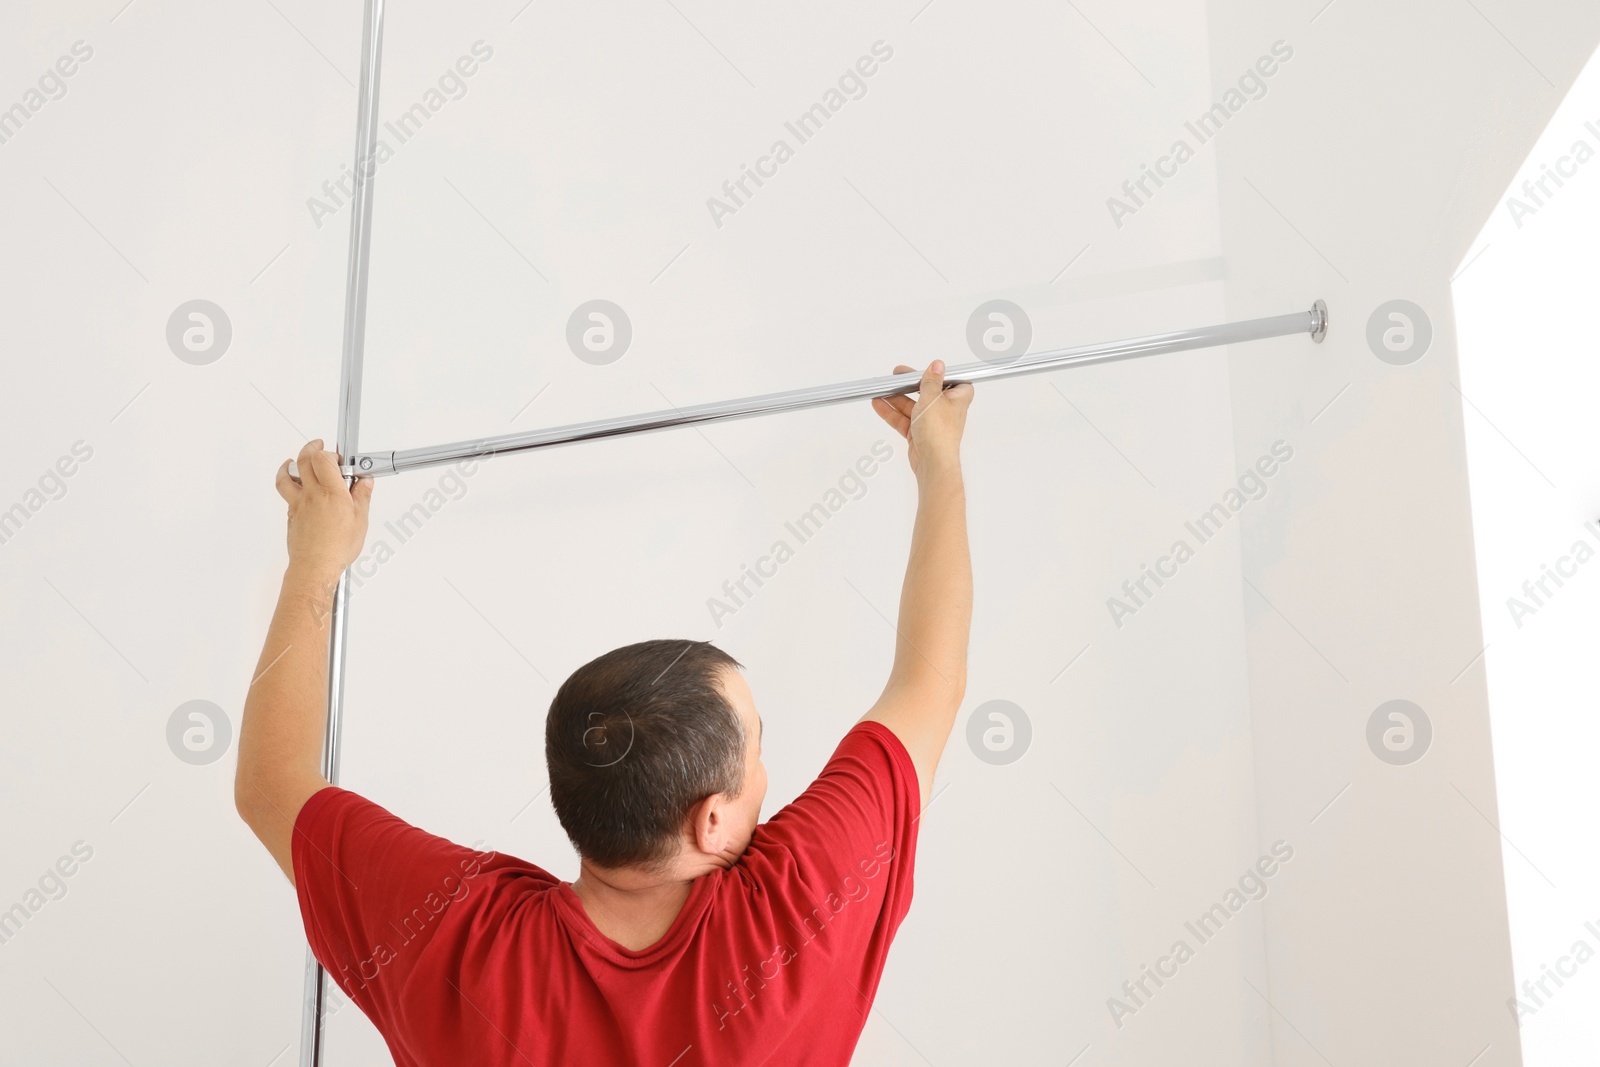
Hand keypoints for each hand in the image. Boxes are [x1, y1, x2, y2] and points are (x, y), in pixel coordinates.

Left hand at [274, 439, 373, 579]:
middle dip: (311, 448)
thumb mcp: (360, 521)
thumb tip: (365, 483)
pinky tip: (295, 485)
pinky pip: (285, 492)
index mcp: (331, 493)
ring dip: (291, 463)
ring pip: (286, 475)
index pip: (323, 459)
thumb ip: (362, 497)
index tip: (339, 457)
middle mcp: (311, 495)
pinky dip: (288, 483)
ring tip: (297, 460)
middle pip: (303, 460)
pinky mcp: (291, 514)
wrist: (314, 567)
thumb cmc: (336, 548)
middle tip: (319, 446)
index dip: (330, 453)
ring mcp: (297, 504)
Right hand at [871, 360, 972, 480]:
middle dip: (910, 385)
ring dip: (896, 398)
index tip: (924, 369)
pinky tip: (879, 404)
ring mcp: (931, 422)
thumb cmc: (940, 433)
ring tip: (881, 390)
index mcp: (957, 398)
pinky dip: (891, 412)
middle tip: (897, 376)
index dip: (939, 374)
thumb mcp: (932, 398)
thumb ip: (931, 381)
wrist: (933, 463)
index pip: (951, 380)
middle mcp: (945, 410)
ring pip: (912, 406)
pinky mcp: (919, 433)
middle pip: (926, 391)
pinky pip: (903, 419)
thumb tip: (937, 365)